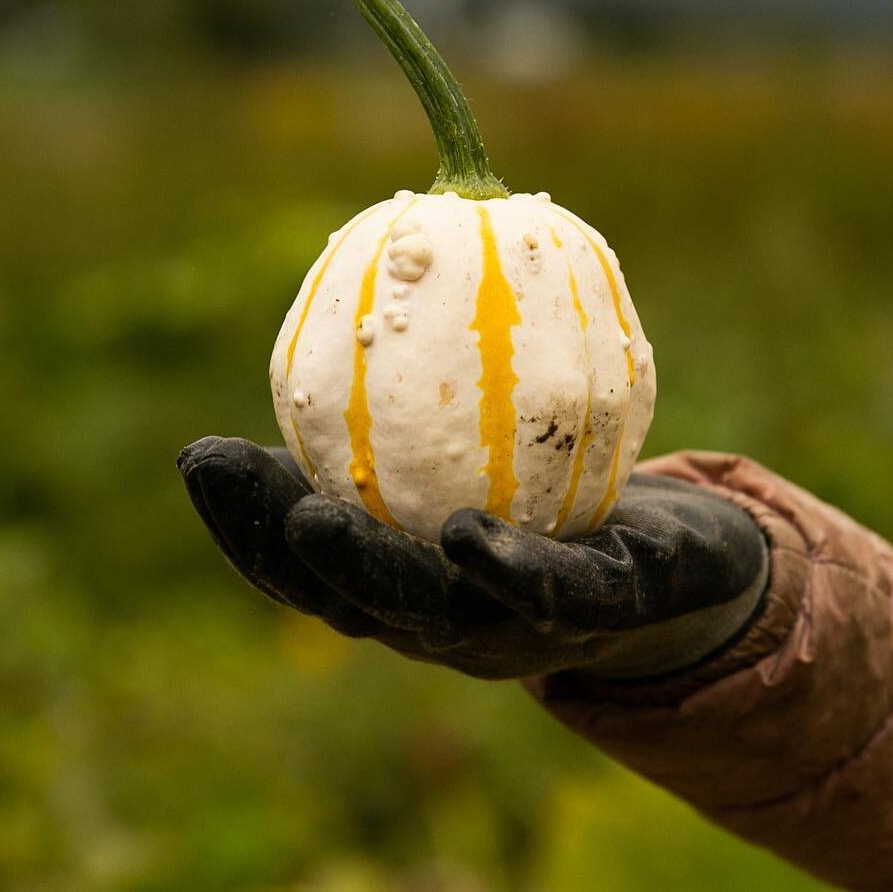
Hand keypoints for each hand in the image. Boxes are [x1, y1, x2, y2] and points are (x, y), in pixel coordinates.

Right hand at [177, 438, 768, 681]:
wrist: (693, 561)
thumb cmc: (560, 489)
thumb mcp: (477, 437)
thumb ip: (417, 390)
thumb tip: (362, 257)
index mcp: (403, 584)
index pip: (305, 560)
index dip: (244, 519)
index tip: (199, 455)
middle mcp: (450, 624)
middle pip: (353, 601)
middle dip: (288, 555)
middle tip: (238, 487)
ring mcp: (526, 633)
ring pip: (435, 614)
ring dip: (370, 573)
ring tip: (321, 520)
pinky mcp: (611, 618)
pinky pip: (554, 599)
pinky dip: (507, 575)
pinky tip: (471, 535)